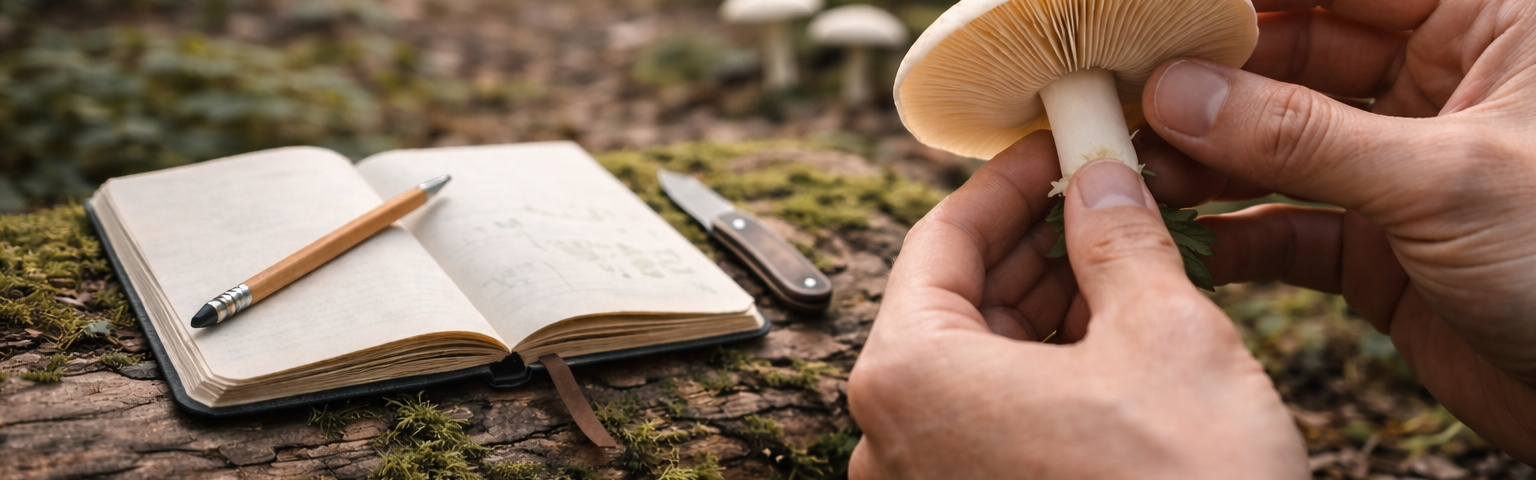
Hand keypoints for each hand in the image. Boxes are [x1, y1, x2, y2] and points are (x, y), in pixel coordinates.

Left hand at [845, 133, 1307, 479]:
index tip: (1054, 147)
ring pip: (980, 364)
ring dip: (1049, 307)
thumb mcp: (1163, 337)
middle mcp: (890, 439)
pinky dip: (1048, 373)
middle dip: (1035, 246)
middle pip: (956, 303)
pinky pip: (995, 422)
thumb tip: (1102, 179)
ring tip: (1123, 262)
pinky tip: (1114, 340)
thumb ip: (1117, 240)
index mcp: (906, 377)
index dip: (1006, 183)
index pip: (939, 239)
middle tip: (1103, 198)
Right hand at [1135, 0, 1535, 461]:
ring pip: (1281, 141)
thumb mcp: (1445, 182)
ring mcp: (1406, 168)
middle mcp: (1444, 85)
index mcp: (1491, 26)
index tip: (1156, 11)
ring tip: (1136, 170)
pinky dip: (1237, 231)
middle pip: (1298, 55)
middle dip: (1209, 78)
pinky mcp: (1383, 246)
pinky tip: (1185, 237)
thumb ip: (1301, 136)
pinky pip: (1290, 223)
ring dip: (1206, 157)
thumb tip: (1177, 93)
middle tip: (1125, 96)